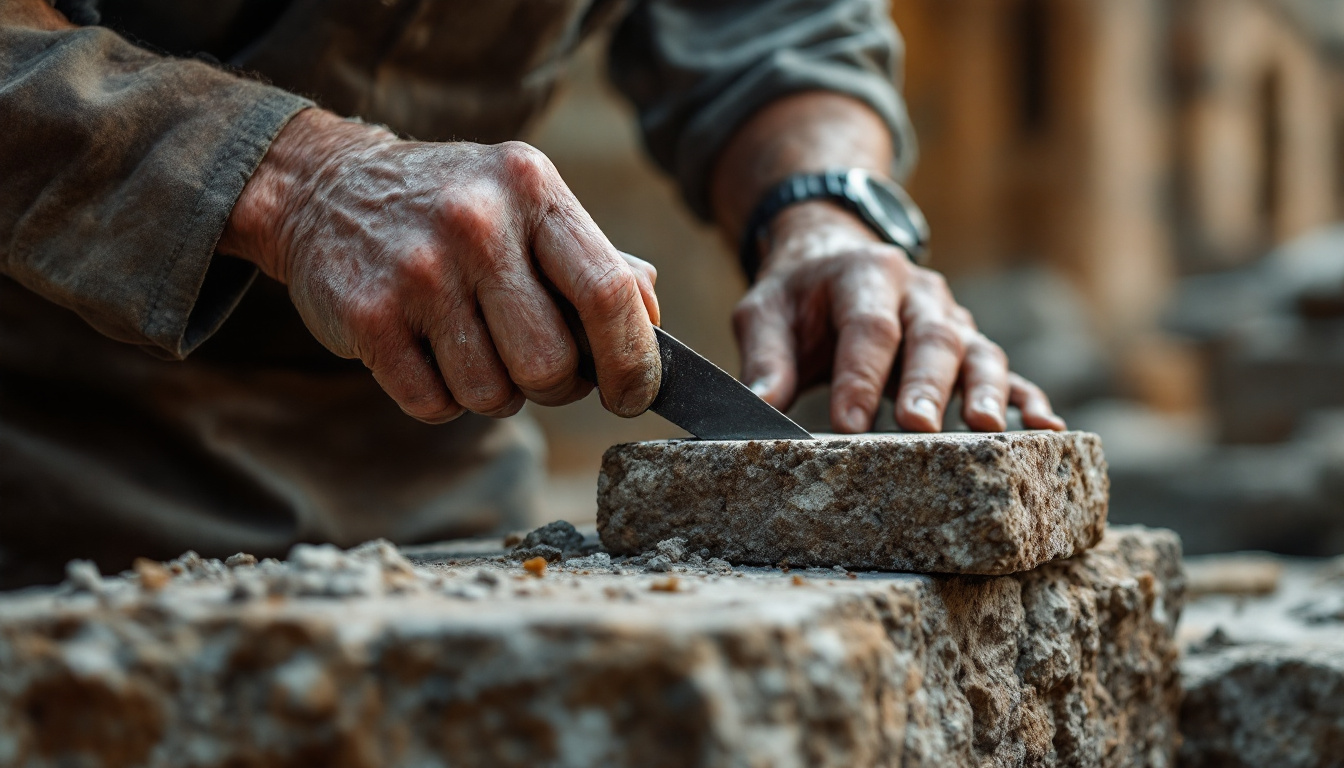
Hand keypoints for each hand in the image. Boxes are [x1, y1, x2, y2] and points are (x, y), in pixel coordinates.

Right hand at [219, 109, 660, 422]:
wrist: (325, 189)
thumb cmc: (454, 210)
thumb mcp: (528, 204)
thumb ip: (598, 260)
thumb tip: (651, 319)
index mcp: (532, 189)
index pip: (607, 294)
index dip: (633, 361)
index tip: (634, 394)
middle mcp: (476, 223)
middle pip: (551, 363)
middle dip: (556, 385)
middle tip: (539, 367)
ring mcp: (418, 270)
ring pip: (492, 395)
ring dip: (495, 392)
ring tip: (474, 347)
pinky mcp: (368, 316)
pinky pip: (435, 405)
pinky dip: (442, 399)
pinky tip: (429, 354)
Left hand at [736, 201, 1064, 432]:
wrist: (833, 259)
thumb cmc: (797, 296)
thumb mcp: (765, 313)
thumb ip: (763, 360)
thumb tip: (756, 410)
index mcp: (866, 275)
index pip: (867, 326)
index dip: (859, 374)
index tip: (846, 423)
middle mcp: (918, 293)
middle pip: (931, 336)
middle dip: (927, 383)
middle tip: (919, 424)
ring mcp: (950, 318)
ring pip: (975, 351)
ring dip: (984, 391)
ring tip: (986, 429)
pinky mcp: (968, 346)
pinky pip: (1006, 371)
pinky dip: (1026, 398)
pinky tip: (1047, 427)